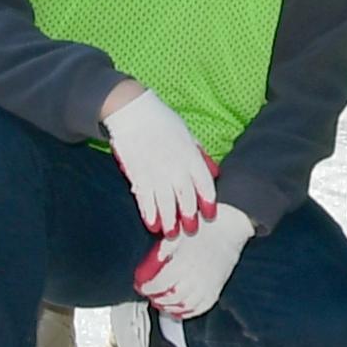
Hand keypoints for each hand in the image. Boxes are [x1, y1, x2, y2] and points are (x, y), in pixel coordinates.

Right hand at [100, 86, 218, 236]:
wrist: (132, 112)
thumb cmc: (163, 122)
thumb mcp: (187, 134)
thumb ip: (199, 155)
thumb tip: (214, 172)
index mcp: (190, 154)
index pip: (203, 182)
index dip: (207, 200)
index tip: (210, 214)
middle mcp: (175, 165)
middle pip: (185, 196)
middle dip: (189, 216)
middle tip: (191, 231)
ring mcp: (155, 171)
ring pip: (165, 201)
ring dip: (169, 220)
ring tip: (172, 234)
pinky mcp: (137, 174)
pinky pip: (144, 198)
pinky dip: (149, 213)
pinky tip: (152, 225)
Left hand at [135, 200, 253, 318]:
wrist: (233, 226)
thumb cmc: (208, 225)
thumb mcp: (179, 231)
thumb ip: (163, 246)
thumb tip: (149, 260)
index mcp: (184, 262)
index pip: (159, 284)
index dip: (146, 287)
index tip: (141, 285)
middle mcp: (196, 277)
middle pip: (170, 297)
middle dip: (156, 298)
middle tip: (149, 294)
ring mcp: (208, 284)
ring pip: (185, 305)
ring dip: (170, 307)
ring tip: (161, 302)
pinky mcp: (217, 287)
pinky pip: (202, 307)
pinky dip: (189, 312)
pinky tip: (180, 309)